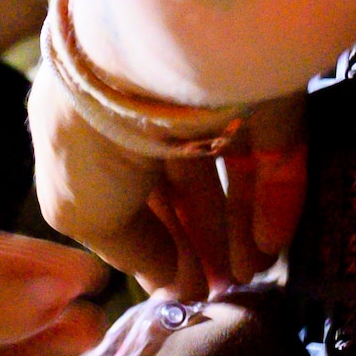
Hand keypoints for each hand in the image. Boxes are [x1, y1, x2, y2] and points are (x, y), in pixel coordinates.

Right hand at [29, 64, 305, 297]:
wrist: (144, 65)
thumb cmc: (88, 141)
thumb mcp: (81, 214)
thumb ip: (129, 253)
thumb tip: (170, 285)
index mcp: (90, 129)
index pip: (124, 191)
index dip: (149, 241)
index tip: (174, 288)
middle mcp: (147, 110)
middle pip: (181, 184)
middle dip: (199, 241)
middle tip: (219, 290)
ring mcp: (208, 97)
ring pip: (228, 170)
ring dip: (239, 227)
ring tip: (249, 277)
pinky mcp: (264, 90)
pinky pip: (273, 149)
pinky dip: (274, 195)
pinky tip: (270, 242)